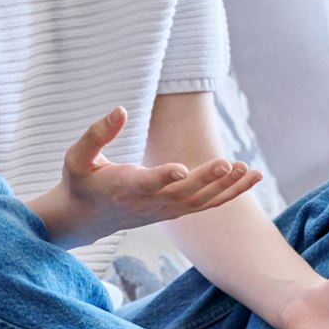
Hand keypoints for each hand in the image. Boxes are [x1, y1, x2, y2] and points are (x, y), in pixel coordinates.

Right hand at [32, 106, 262, 245]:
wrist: (85, 219)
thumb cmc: (81, 182)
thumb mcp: (76, 157)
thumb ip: (97, 134)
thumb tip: (120, 109)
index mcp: (122, 188)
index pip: (145, 184)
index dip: (162, 177)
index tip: (180, 168)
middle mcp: (147, 203)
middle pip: (182, 194)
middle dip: (207, 180)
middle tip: (229, 163)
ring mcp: (163, 210)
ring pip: (200, 203)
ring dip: (226, 188)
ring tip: (250, 170)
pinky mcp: (174, 211)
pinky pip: (207, 205)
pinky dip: (231, 193)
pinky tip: (252, 178)